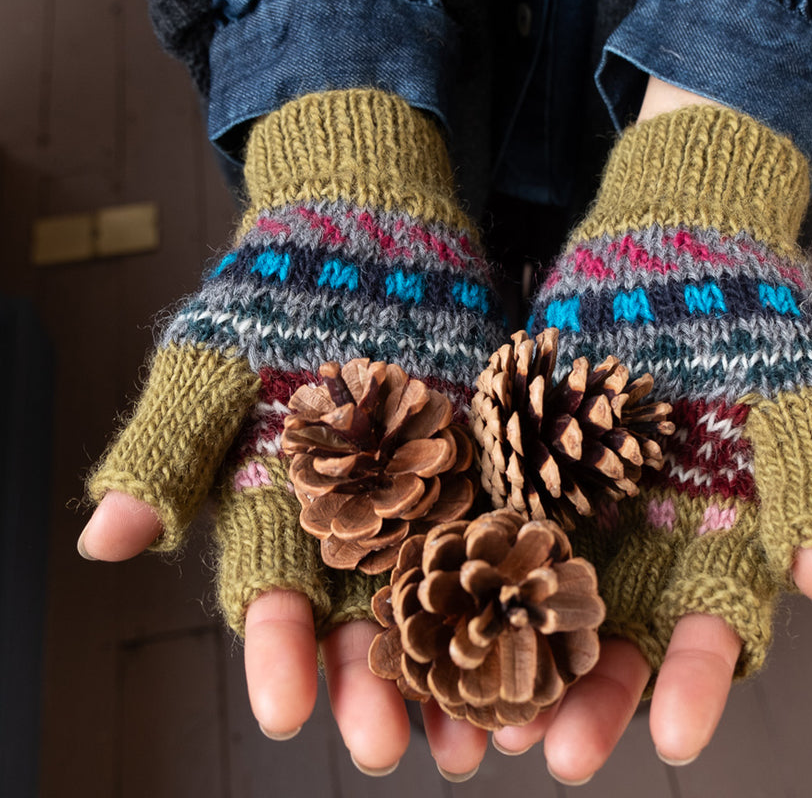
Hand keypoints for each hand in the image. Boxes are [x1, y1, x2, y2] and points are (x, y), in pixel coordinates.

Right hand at [77, 90, 505, 775]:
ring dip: (455, 668)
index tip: (289, 709)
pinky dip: (521, 592)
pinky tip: (544, 644)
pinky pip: (504, 540)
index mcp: (278, 512)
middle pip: (362, 620)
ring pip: (440, 601)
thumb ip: (167, 446)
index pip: (271, 599)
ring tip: (476, 734)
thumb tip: (101, 540)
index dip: (277, 654)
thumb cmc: (278, 293)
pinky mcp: (485, 470)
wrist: (368, 233)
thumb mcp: (213, 358)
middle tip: (391, 745)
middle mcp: (352, 524)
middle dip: (374, 684)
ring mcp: (423, 501)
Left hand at [521, 101, 811, 778]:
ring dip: (510, 658)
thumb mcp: (798, 397)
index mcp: (716, 546)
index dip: (697, 686)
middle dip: (588, 698)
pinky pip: (484, 527)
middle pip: (614, 641)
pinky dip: (459, 571)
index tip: (679, 739)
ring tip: (480, 717)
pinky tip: (430, 613)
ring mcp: (573, 507)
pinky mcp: (513, 464)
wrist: (674, 245)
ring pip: (537, 601)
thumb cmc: (752, 322)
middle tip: (556, 755)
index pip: (709, 635)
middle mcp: (640, 543)